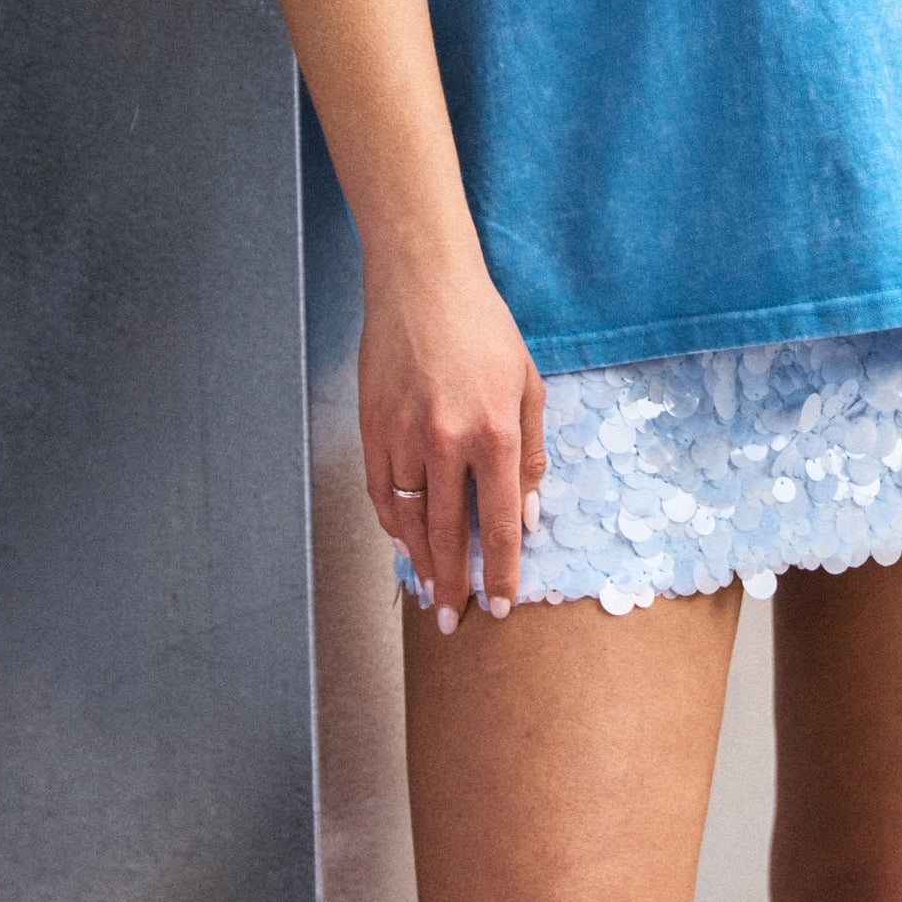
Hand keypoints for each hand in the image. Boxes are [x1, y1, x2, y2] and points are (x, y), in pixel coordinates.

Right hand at [359, 241, 547, 632]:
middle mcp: (446, 440)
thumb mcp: (527, 384)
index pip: (498, 523)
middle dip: (452, 584)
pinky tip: (403, 543)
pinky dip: (391, 524)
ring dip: (419, 563)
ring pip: (408, 520)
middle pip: (448, 534)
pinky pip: (381, 492)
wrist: (422, 280)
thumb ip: (529, 455)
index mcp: (494, 431)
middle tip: (453, 621)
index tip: (497, 606)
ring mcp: (402, 435)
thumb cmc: (483, 327)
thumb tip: (527, 515)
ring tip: (428, 593)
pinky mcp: (372, 426)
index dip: (499, 571)